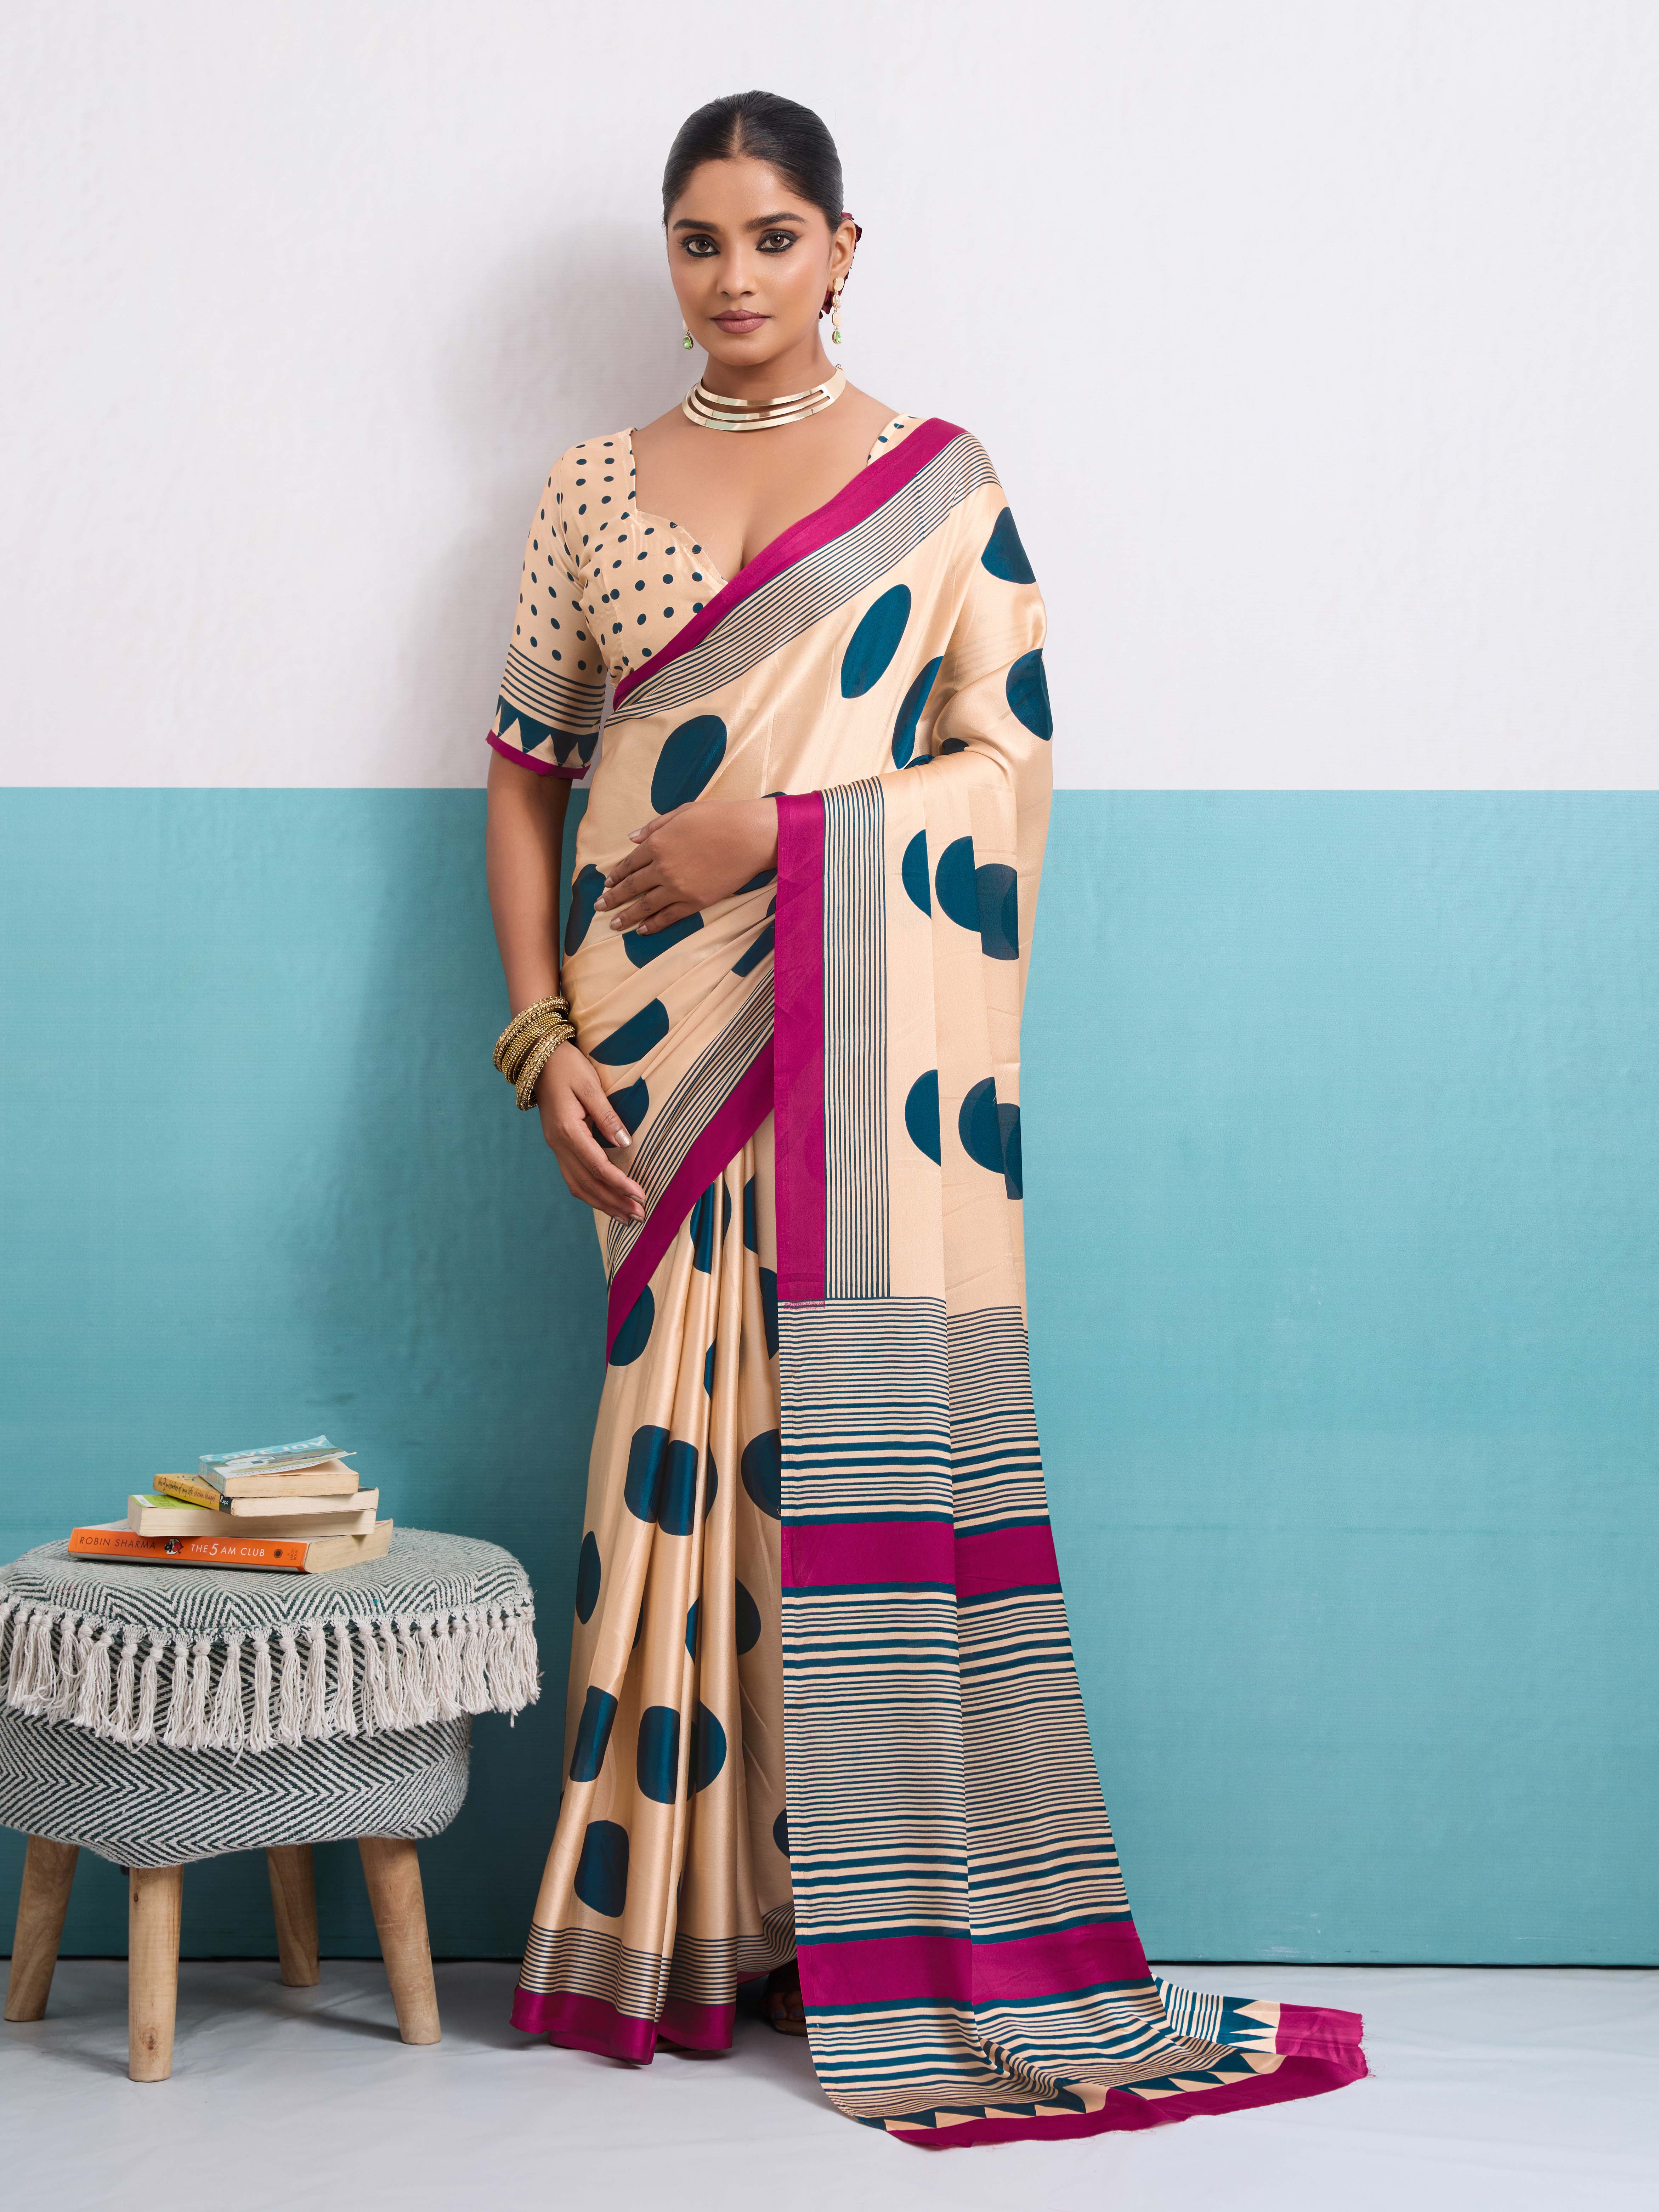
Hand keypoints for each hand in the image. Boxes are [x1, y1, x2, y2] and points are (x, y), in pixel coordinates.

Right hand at [534, 1042, 645, 1221]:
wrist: (540, 1061)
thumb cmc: (568, 1067)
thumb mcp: (590, 1085)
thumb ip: (608, 1115)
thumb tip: (625, 1143)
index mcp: (567, 1130)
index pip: (597, 1166)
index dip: (620, 1184)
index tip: (641, 1196)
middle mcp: (558, 1144)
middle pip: (588, 1183)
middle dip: (615, 1202)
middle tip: (641, 1216)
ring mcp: (556, 1148)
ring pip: (578, 1186)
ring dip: (603, 1204)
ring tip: (627, 1218)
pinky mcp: (558, 1147)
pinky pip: (573, 1178)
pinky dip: (591, 1194)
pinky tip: (606, 1202)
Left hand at [596, 798, 777, 935]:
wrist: (751, 836)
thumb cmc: (719, 818)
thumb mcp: (683, 812)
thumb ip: (654, 826)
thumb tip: (631, 838)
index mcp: (657, 843)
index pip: (629, 863)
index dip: (616, 874)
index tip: (607, 882)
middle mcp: (662, 868)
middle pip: (631, 887)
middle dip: (613, 898)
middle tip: (599, 907)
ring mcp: (677, 887)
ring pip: (645, 906)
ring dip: (626, 916)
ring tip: (613, 925)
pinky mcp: (695, 902)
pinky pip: (668, 917)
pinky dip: (653, 925)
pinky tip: (641, 931)